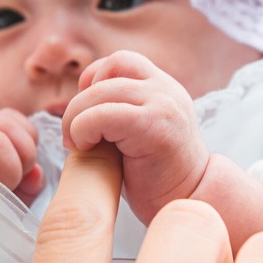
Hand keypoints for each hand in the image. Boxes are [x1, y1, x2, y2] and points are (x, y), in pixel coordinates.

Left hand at [61, 50, 208, 223]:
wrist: (190, 201)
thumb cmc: (157, 176)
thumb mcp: (134, 133)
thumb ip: (114, 111)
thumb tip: (73, 107)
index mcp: (162, 87)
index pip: (119, 62)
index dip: (93, 81)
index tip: (84, 114)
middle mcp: (166, 89)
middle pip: (109, 69)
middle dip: (79, 101)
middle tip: (72, 136)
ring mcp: (163, 104)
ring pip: (102, 90)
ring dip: (77, 117)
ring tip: (78, 144)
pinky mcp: (154, 125)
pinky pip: (103, 114)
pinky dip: (84, 128)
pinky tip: (87, 148)